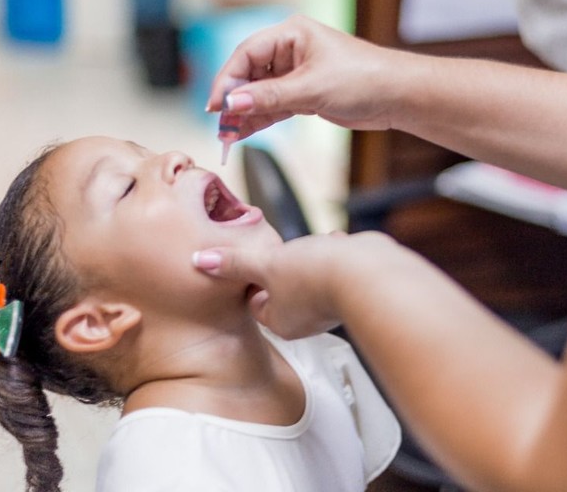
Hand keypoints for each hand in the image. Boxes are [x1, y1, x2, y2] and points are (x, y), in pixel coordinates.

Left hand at [192, 231, 418, 339]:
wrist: (365, 273)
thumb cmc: (313, 275)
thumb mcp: (265, 263)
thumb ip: (234, 263)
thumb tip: (200, 261)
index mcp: (280, 321)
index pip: (256, 301)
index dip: (253, 279)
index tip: (254, 260)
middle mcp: (306, 319)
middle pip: (284, 288)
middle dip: (285, 264)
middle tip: (285, 249)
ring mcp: (330, 306)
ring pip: (311, 276)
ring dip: (312, 256)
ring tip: (313, 246)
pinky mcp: (351, 289)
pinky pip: (335, 269)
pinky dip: (334, 254)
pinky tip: (334, 244)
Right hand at [205, 15, 399, 139]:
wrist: (398, 96)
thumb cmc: (364, 78)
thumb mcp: (312, 88)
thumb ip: (270, 97)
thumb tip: (233, 104)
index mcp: (291, 33)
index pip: (246, 53)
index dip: (227, 80)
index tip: (217, 105)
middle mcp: (290, 50)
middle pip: (248, 74)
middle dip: (234, 100)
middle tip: (221, 124)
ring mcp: (296, 73)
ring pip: (259, 93)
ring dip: (244, 114)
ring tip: (228, 135)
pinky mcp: (304, 94)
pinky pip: (273, 106)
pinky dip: (259, 119)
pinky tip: (243, 134)